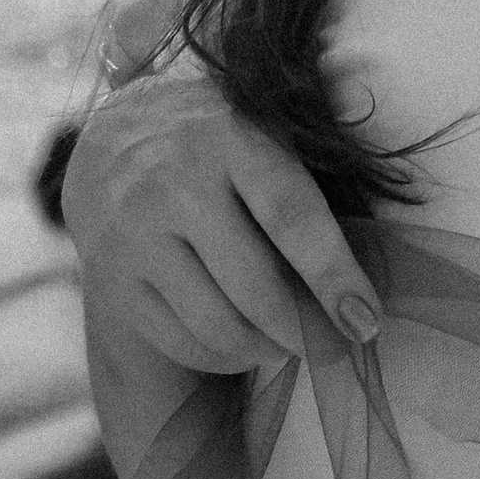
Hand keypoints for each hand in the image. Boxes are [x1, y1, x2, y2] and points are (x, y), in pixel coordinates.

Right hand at [61, 66, 380, 478]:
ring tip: (288, 341)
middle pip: (253, 285)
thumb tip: (360, 218)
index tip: (367, 320)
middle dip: (304, 329)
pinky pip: (178, 340)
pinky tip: (245, 343)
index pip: (290, 215)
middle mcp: (176, 184)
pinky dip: (222, 356)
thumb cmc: (217, 135)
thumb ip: (307, 164)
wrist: (112, 134)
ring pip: (216, 323)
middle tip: (335, 344)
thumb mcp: (261, 122)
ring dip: (265, 348)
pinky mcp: (112, 277)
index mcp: (230, 137)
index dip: (334, 274)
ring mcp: (136, 234)